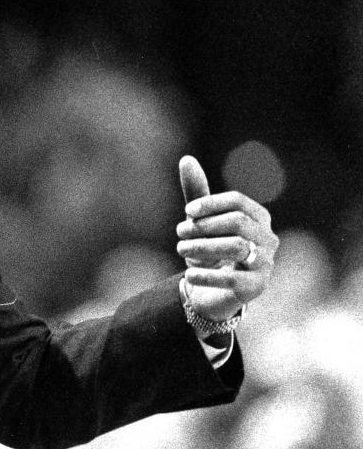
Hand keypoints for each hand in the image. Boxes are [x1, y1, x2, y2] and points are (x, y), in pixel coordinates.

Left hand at [175, 155, 278, 320]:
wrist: (210, 290)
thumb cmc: (209, 248)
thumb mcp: (200, 220)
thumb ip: (196, 192)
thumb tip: (186, 158)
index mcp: (258, 217)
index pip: (238, 202)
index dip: (212, 203)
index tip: (187, 212)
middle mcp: (268, 238)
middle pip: (238, 222)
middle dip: (204, 226)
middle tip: (180, 233)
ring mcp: (266, 263)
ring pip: (236, 247)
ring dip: (202, 247)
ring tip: (181, 249)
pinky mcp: (257, 287)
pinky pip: (232, 278)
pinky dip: (206, 275)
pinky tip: (188, 274)